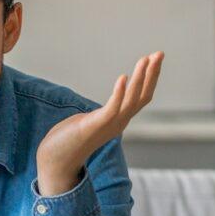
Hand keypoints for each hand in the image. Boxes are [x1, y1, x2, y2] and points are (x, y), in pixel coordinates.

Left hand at [36, 51, 163, 195]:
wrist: (55, 162)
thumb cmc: (68, 141)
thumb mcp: (89, 123)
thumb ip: (98, 116)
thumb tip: (101, 111)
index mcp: (118, 120)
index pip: (141, 97)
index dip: (149, 78)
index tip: (153, 59)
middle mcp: (118, 123)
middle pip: (142, 96)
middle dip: (151, 74)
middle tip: (159, 53)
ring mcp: (108, 126)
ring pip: (131, 100)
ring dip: (139, 79)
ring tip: (145, 59)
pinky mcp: (95, 126)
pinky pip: (112, 108)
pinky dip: (119, 93)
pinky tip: (123, 77)